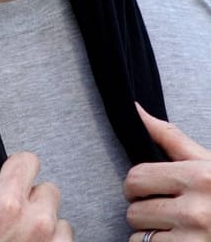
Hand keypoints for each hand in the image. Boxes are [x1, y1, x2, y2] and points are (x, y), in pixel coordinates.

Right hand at [0, 136, 73, 240]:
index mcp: (7, 205)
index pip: (28, 160)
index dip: (15, 169)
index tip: (7, 183)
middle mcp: (35, 222)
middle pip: (46, 187)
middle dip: (30, 198)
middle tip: (10, 219)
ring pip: (58, 215)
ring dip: (43, 224)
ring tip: (19, 240)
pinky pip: (65, 239)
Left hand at [124, 103, 210, 239]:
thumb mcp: (205, 162)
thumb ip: (168, 137)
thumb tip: (136, 109)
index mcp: (198, 178)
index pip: (137, 178)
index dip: (135, 185)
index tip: (145, 190)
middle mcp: (196, 211)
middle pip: (134, 211)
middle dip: (142, 211)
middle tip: (161, 211)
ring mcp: (194, 240)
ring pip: (140, 238)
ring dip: (149, 234)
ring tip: (172, 229)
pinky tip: (176, 241)